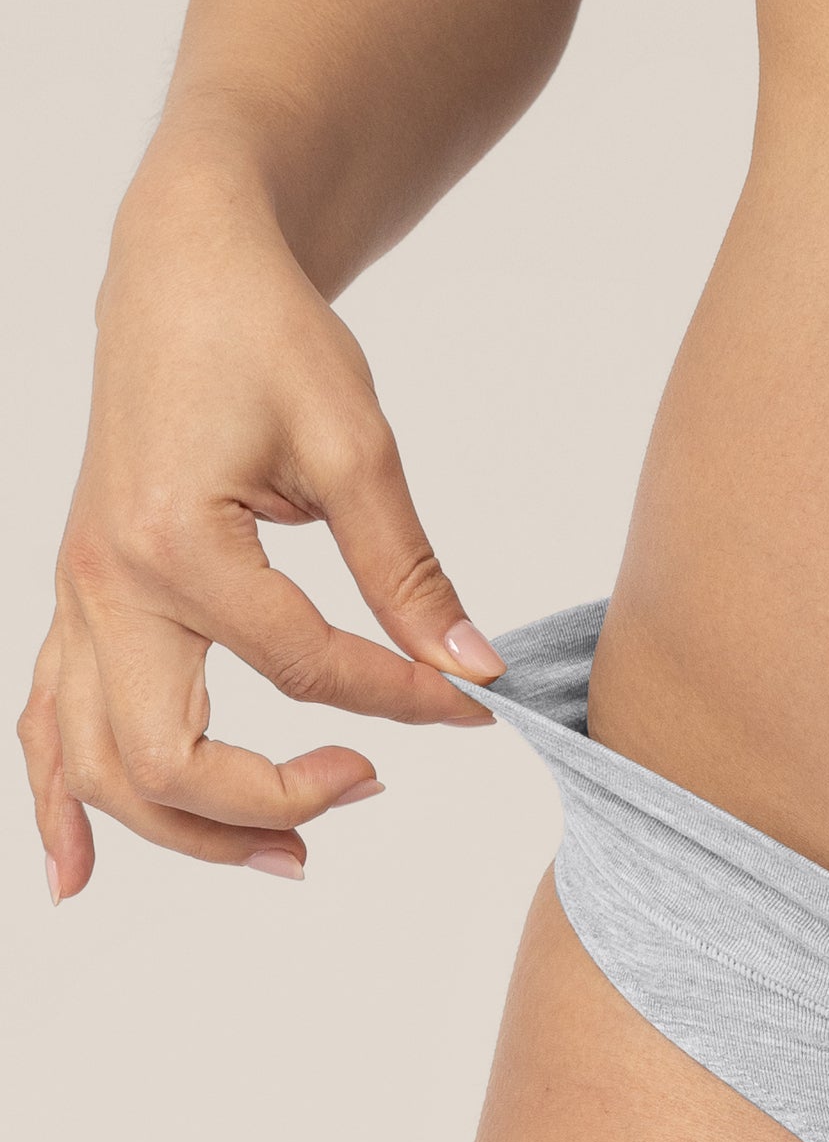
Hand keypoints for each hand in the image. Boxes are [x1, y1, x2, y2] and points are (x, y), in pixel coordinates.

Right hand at [17, 170, 502, 902]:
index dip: (401, 703)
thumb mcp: (355, 444)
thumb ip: (405, 569)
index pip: (305, 671)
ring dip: (180, 832)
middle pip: (166, 760)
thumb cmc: (264, 336)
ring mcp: (76, 595)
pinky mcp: (76, 595)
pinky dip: (61, 798)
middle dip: (275, 802)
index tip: (470, 708)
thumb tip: (470, 666)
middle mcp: (105, 583)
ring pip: (95, 763)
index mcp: (177, 543)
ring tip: (285, 857)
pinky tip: (76, 870)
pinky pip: (45, 720)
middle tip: (372, 789)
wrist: (180, 272)